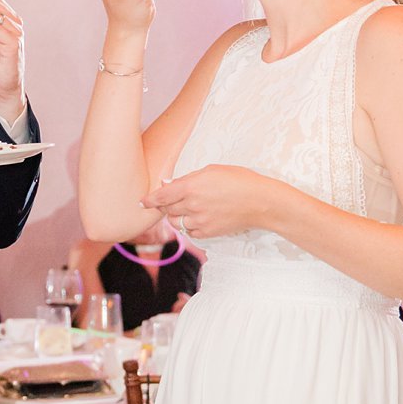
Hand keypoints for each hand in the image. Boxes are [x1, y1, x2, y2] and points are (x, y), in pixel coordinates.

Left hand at [143, 165, 279, 241]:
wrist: (260, 201)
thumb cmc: (239, 180)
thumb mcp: (212, 171)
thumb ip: (188, 179)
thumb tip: (169, 185)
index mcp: (191, 187)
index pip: (161, 196)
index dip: (149, 200)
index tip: (142, 203)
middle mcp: (192, 205)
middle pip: (167, 210)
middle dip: (167, 206)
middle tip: (174, 201)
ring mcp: (199, 221)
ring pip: (176, 223)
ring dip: (177, 217)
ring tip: (190, 208)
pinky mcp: (207, 233)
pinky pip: (189, 232)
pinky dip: (190, 226)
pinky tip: (200, 218)